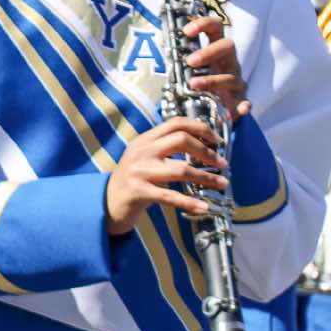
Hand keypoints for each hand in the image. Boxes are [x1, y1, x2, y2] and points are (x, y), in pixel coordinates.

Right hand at [105, 116, 226, 235]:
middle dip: (206, 151)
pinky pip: (170, 196)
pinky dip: (190, 203)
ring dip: (206, 177)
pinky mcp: (139, 192)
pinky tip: (204, 208)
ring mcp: (139, 171)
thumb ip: (165, 149)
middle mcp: (141, 152)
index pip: (175, 123)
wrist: (107, 203)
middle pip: (181, 140)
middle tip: (222, 163)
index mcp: (144, 140)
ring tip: (223, 183)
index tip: (217, 140)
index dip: (200, 128)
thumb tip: (201, 147)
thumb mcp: (145, 158)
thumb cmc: (134, 181)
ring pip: (181, 169)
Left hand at [181, 14, 249, 118]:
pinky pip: (245, 102)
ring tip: (193, 85)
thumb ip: (176, 52)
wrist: (210, 106)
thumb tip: (160, 38)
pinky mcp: (240, 100)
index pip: (215, 27)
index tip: (186, 31)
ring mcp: (236, 81)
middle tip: (190, 61)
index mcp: (216, 48)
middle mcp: (229, 61)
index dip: (203, 24)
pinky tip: (240, 110)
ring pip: (231, 76)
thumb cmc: (198, 78)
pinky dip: (244, 105)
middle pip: (228, 46)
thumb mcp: (185, 65)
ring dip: (212, 80)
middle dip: (209, 52)